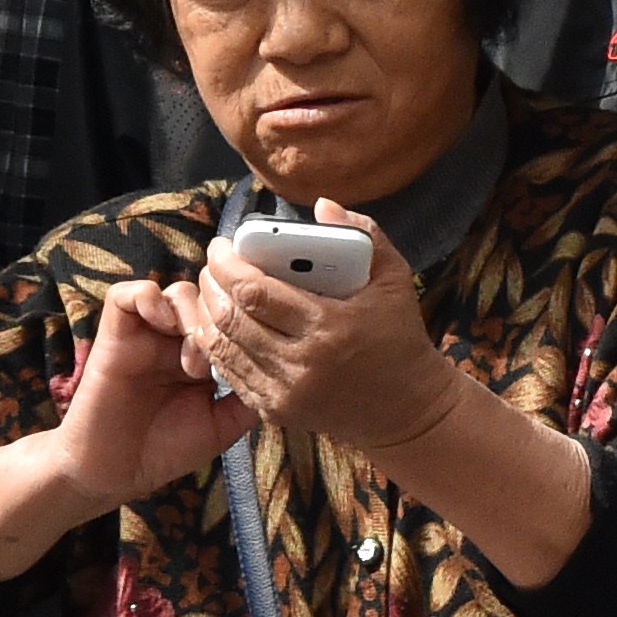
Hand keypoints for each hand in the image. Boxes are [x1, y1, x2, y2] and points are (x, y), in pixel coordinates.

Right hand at [47, 280, 247, 509]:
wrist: (112, 472)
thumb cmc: (166, 450)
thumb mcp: (224, 424)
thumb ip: (251, 394)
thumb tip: (286, 369)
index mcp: (207, 355)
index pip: (237, 316)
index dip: (251, 321)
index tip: (258, 347)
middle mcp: (179, 339)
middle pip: (213, 297)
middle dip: (225, 320)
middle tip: (221, 360)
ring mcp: (147, 335)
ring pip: (178, 290)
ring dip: (192, 316)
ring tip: (192, 361)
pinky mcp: (113, 335)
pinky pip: (127, 294)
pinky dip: (149, 299)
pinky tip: (163, 328)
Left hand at [184, 210, 469, 464]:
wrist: (408, 409)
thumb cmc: (401, 338)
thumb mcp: (395, 281)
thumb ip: (364, 237)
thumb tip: (323, 206)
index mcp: (330, 327)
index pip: (256, 292)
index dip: (228, 264)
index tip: (222, 245)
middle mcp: (302, 363)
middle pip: (231, 318)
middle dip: (211, 284)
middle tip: (214, 264)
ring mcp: (285, 392)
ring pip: (222, 347)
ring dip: (208, 314)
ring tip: (213, 290)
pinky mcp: (276, 411)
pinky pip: (231, 374)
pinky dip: (219, 347)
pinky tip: (223, 326)